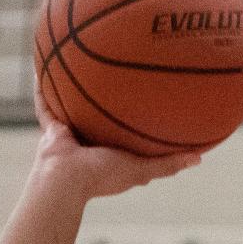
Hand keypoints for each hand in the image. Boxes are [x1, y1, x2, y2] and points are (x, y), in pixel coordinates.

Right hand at [33, 81, 201, 201]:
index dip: (133, 122)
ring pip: (71, 106)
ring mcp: (70, 134)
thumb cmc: (103, 176)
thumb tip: (200, 159)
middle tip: (115, 76)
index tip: (147, 105)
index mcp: (110, 153)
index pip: (124, 135)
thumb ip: (167, 164)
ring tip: (80, 63)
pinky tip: (44, 66)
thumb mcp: (141, 168)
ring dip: (73, 88)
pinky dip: (42, 88)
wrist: (65, 180)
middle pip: (97, 116)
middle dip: (103, 99)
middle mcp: (89, 142)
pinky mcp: (51, 128)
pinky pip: (44, 103)